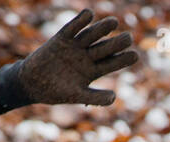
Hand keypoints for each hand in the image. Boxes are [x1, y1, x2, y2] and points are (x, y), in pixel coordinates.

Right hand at [16, 10, 137, 106]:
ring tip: (114, 22)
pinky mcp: (61, 38)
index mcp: (93, 70)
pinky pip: (72, 28)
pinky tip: (89, 14)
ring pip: (90, 36)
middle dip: (116, 43)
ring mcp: (74, 46)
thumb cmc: (56, 91)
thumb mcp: (76, 96)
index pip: (111, 63)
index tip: (136, 56)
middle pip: (104, 48)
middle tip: (129, 37)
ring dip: (101, 29)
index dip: (122, 59)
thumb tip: (114, 98)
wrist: (33, 83)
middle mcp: (86, 56)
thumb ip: (95, 98)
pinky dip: (79, 21)